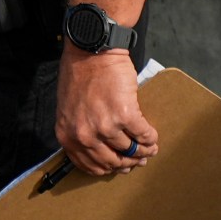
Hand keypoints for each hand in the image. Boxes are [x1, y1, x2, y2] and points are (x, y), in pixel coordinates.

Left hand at [54, 48, 159, 175]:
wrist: (91, 51)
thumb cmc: (78, 74)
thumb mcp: (67, 108)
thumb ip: (79, 129)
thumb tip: (100, 148)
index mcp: (68, 135)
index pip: (90, 165)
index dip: (108, 169)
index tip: (118, 166)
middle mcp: (85, 135)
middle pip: (112, 162)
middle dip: (128, 162)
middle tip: (138, 159)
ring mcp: (105, 127)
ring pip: (130, 150)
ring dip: (144, 151)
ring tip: (150, 148)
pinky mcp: (125, 115)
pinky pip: (144, 135)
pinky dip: (151, 138)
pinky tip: (152, 136)